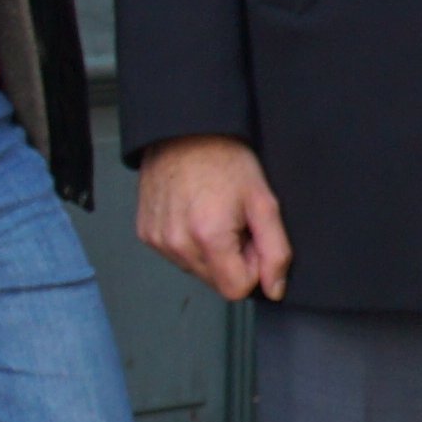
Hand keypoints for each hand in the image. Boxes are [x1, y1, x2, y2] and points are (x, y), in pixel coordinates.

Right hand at [134, 135, 289, 301]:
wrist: (184, 131)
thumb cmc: (224, 159)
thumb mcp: (264, 202)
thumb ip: (276, 251)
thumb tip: (274, 289)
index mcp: (209, 238)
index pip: (237, 290)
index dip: (252, 266)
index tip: (250, 236)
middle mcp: (177, 244)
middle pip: (215, 281)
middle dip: (230, 258)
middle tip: (232, 221)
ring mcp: (157, 240)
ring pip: (195, 269)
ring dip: (209, 251)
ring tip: (211, 214)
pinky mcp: (146, 233)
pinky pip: (175, 255)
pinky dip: (188, 241)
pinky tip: (192, 213)